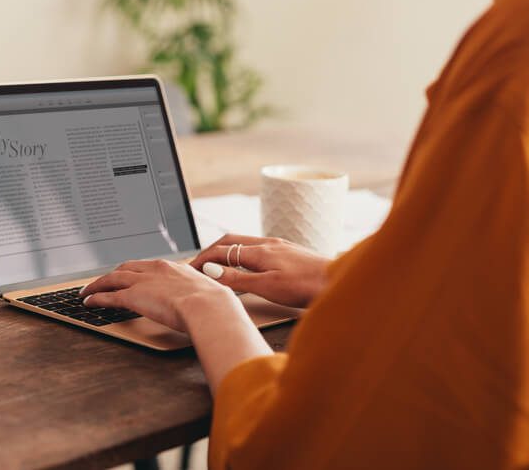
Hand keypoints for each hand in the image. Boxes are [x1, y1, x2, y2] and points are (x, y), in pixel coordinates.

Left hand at [80, 258, 242, 332]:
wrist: (208, 307)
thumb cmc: (214, 305)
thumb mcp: (208, 293)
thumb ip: (200, 295)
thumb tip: (207, 304)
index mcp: (173, 267)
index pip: (147, 266)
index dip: (135, 271)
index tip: (129, 276)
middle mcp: (155, 269)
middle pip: (126, 268)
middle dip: (113, 274)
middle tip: (104, 281)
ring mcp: (142, 281)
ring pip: (112, 278)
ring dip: (98, 284)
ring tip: (88, 291)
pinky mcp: (132, 296)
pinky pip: (108, 295)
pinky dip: (96, 298)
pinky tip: (89, 302)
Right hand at [189, 235, 330, 308]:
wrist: (339, 282)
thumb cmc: (306, 287)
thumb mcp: (267, 287)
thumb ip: (238, 278)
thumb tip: (211, 269)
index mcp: (260, 251)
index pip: (221, 250)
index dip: (203, 259)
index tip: (190, 269)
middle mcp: (268, 244)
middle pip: (230, 241)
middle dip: (211, 251)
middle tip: (198, 265)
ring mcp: (280, 247)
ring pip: (244, 244)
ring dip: (226, 252)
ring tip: (217, 266)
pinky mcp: (289, 253)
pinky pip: (257, 249)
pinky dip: (242, 255)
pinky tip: (246, 266)